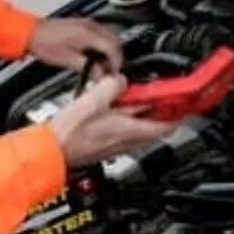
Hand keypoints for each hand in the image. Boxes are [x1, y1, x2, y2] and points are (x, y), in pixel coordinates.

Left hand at [26, 17, 121, 72]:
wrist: (30, 33)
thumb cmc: (44, 44)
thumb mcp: (67, 61)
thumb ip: (87, 68)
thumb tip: (100, 76)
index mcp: (88, 34)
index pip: (112, 48)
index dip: (116, 63)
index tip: (113, 73)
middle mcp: (90, 26)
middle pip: (115, 41)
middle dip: (116, 57)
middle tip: (110, 71)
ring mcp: (87, 23)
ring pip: (110, 36)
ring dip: (110, 51)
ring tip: (102, 65)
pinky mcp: (82, 24)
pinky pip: (101, 34)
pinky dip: (103, 45)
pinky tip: (95, 55)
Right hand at [46, 74, 178, 166]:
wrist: (50, 153)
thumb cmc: (68, 134)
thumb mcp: (92, 100)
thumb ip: (111, 86)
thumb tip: (120, 80)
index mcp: (130, 130)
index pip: (168, 124)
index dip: (179, 111)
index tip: (183, 100)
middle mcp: (127, 141)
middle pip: (155, 125)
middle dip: (160, 108)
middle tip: (160, 94)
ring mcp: (116, 146)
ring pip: (140, 128)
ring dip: (141, 112)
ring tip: (135, 97)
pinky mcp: (105, 145)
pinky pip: (124, 130)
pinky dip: (125, 118)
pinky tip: (112, 108)